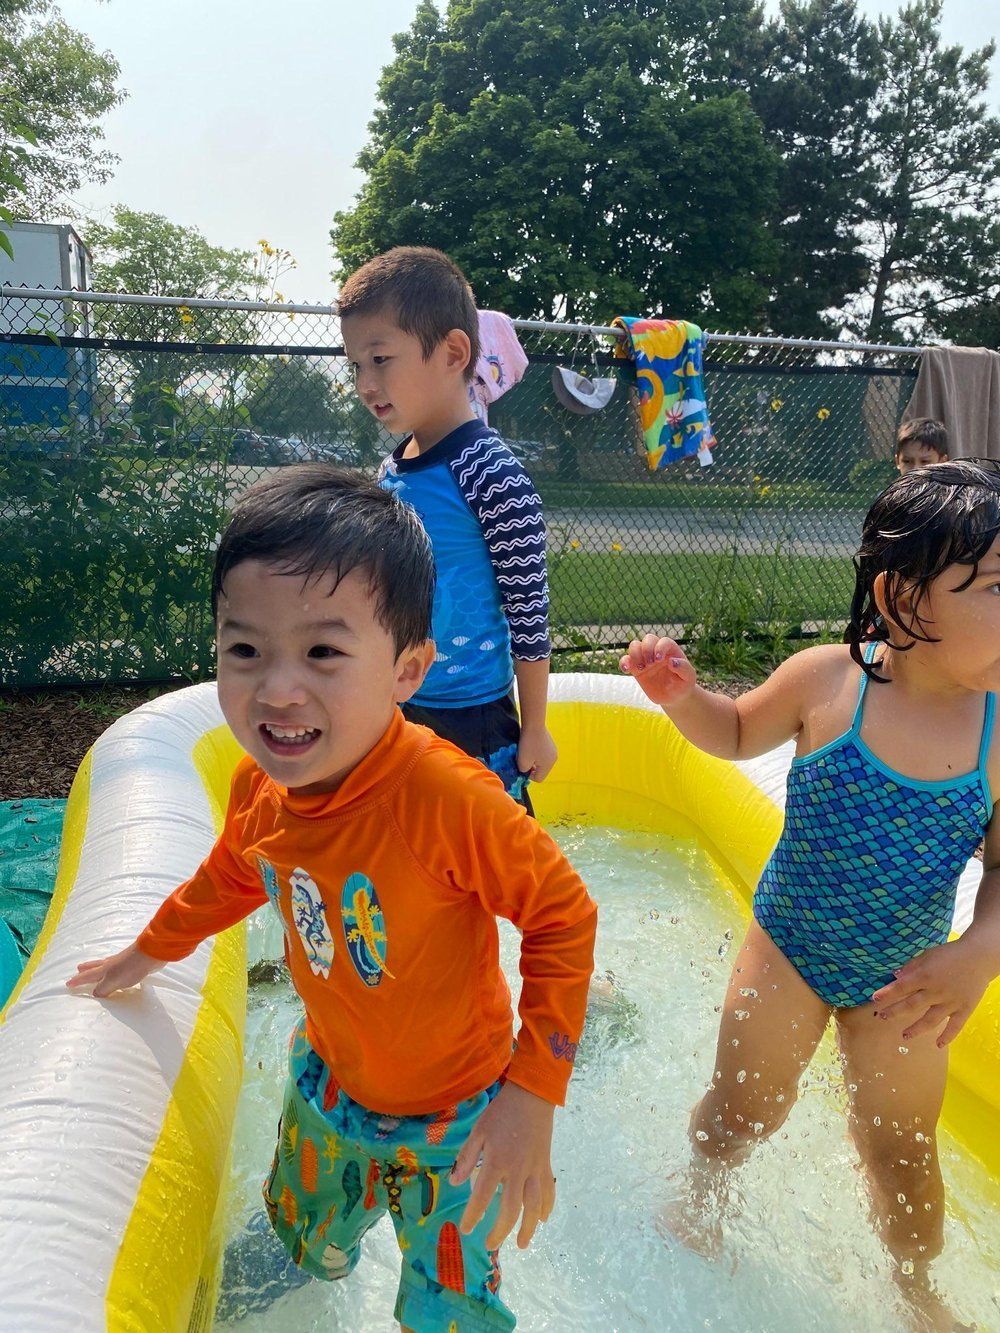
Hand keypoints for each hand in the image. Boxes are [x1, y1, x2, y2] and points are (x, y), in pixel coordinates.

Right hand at [66, 941, 164, 997]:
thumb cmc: (130, 968)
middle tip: (78, 969)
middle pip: (95, 967)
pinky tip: (120, 974)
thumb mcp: (112, 981)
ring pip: (106, 966)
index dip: (77, 981)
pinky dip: (114, 971)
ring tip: (96, 971)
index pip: (87, 976)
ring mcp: (122, 962)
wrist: (151, 954)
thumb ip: (103, 989)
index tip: (68, 984)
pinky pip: (119, 969)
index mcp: (103, 969)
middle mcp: (110, 964)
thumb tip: (95, 993)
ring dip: (99, 969)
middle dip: (86, 970)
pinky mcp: (133, 963)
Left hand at [451, 1081, 555, 1249]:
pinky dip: (547, 1208)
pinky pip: (548, 1192)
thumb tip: (454, 1183)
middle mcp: (517, 1170)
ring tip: (521, 1244)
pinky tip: (542, 1220)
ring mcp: (534, 1169)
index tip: (466, 1229)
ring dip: (528, 1228)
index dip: (473, 1216)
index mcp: (496, 1161)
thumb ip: (466, 1157)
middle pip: (510, 1209)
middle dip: (500, 1231)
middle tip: (490, 1245)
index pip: (482, 1196)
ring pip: (533, 1206)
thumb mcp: (478, 1130)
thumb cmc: (501, 1113)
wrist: (532, 1097)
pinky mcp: (546, 1166)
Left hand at [517, 724, 557, 782]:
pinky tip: (531, 744)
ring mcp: (553, 750)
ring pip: (541, 761)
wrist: (534, 724)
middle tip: (523, 758)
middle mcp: (554, 759)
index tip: (522, 765)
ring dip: (533, 759)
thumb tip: (526, 770)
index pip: (539, 779)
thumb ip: (524, 771)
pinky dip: (535, 752)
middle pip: (541, 770)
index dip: (528, 775)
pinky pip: (542, 753)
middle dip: (531, 767)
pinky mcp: (550, 743)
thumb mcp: (522, 762)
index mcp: (548, 765)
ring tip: (527, 750)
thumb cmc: (528, 744)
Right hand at [619, 634, 697, 707]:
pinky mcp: (636, 669)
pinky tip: (626, 670)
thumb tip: (672, 661)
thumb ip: (684, 668)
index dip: (660, 647)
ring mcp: (645, 659)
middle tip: (650, 664)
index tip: (658, 660)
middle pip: (648, 639)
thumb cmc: (683, 684)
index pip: (664, 641)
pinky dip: (624, 662)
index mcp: (671, 650)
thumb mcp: (689, 678)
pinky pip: (626, 660)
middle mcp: (657, 651)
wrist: (674, 696)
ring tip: (641, 669)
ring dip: (635, 654)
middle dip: (646, 649)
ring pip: (635, 645)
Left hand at [871, 937, 993, 1045]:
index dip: (887, 994)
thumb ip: (911, 966)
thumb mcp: (927, 955)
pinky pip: (955, 1026)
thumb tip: (895, 976)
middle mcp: (935, 991)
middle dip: (895, 1012)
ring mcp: (950, 1002)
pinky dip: (947, 1036)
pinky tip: (938, 1045)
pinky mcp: (964, 1009)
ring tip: (904, 1036)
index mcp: (925, 975)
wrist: (978, 957)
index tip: (875, 1000)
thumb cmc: (950, 954)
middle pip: (911, 1005)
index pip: (901, 987)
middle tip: (883, 1017)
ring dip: (916, 1029)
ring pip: (930, 1020)